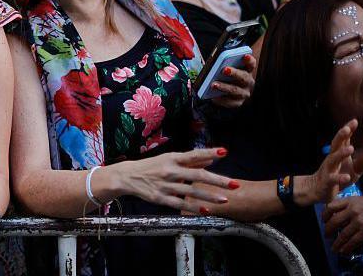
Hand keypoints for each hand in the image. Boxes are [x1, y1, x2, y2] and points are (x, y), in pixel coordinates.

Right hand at [112, 148, 235, 213]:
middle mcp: (170, 171)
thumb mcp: (168, 159)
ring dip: (209, 196)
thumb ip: (190, 161)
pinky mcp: (161, 198)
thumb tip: (211, 159)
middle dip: (217, 180)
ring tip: (225, 200)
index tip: (224, 152)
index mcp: (172, 159)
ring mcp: (166, 185)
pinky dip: (194, 208)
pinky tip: (206, 210)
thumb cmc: (151, 166)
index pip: (194, 155)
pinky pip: (181, 204)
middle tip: (234, 184)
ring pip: (191, 192)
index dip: (209, 153)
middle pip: (197, 175)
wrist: (128, 176)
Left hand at [208, 54, 255, 109]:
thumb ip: (223, 64)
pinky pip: (230, 102)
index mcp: (246, 70)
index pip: (251, 64)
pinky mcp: (238, 102)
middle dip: (234, 73)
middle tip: (224, 70)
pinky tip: (213, 97)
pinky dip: (221, 99)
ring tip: (213, 84)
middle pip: (243, 77)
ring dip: (224, 87)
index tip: (245, 56)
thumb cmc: (223, 76)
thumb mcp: (224, 68)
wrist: (224, 92)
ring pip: (236, 90)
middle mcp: (248, 82)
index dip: (249, 60)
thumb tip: (215, 62)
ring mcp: (244, 92)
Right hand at [307, 120, 362, 204]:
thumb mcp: (352, 169)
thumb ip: (361, 161)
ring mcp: (328, 169)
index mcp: (337, 154)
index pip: (342, 140)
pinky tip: (347, 177)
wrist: (316, 189)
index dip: (347, 130)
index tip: (354, 121)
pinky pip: (333, 179)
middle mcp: (331, 159)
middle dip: (341, 136)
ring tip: (351, 148)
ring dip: (341, 153)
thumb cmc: (336, 176)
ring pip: (333, 159)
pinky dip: (339, 177)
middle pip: (335, 145)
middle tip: (347, 128)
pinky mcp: (327, 182)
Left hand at [326, 196, 362, 254]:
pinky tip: (344, 251)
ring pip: (343, 234)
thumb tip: (331, 212)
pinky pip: (353, 241)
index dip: (324, 215)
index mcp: (350, 201)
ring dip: (337, 243)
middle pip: (335, 222)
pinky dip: (347, 247)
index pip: (331, 207)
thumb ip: (346, 204)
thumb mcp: (358, 200)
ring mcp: (359, 222)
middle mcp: (353, 211)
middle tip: (326, 236)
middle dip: (328, 231)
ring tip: (334, 248)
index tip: (323, 221)